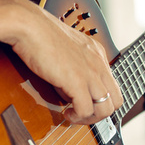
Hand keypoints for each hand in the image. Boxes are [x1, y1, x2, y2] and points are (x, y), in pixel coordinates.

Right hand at [7, 0, 122, 124]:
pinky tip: (66, 114)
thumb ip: (73, 69)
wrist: (28, 25)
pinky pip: (86, 110)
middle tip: (82, 115)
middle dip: (101, 114)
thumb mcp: (66, 52)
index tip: (85, 104)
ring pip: (106, 109)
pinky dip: (77, 117)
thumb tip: (69, 92)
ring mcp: (90, 73)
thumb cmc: (38, 35)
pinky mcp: (77, 81)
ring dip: (91, 119)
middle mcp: (99, 64)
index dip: (101, 100)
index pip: (112, 86)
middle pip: (116, 100)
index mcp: (98, 54)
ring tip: (73, 116)